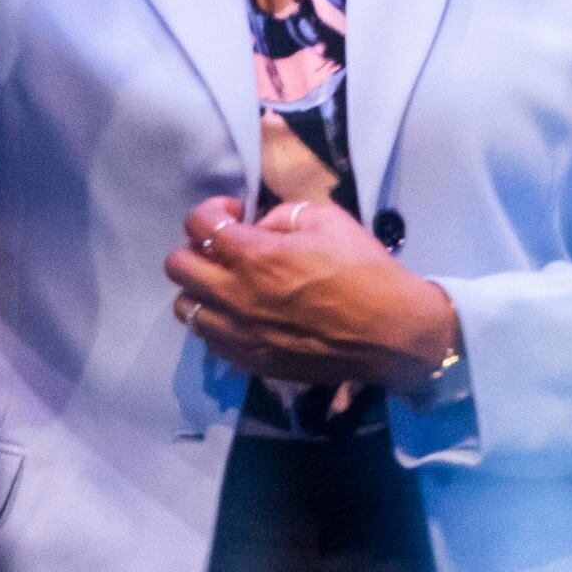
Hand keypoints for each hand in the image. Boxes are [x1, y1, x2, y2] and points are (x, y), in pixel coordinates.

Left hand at [167, 196, 461, 392]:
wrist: (393, 333)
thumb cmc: (364, 271)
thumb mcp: (328, 219)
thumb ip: (282, 215)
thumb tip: (259, 225)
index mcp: (255, 255)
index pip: (198, 224)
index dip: (213, 211)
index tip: (236, 214)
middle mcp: (236, 295)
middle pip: (178, 266)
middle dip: (196, 247)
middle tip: (225, 248)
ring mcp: (240, 333)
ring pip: (184, 307)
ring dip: (199, 287)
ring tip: (227, 283)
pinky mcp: (251, 360)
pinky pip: (208, 338)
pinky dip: (214, 320)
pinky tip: (240, 313)